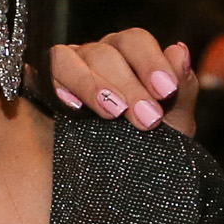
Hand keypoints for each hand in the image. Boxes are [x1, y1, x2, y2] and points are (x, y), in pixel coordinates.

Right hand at [49, 29, 194, 135]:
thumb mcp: (176, 121)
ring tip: (113, 113)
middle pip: (103, 52)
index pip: (135, 41)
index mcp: (128, 56)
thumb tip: (179, 51)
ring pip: (67, 59)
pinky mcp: (42, 90)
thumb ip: (182, 88)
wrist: (126, 182)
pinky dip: (55, 86)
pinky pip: (41, 77)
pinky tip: (72, 106)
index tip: (167, 91)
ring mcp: (66, 71)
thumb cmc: (154, 144)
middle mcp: (95, 57)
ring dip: (91, 84)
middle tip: (148, 118)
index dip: (150, 62)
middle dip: (128, 85)